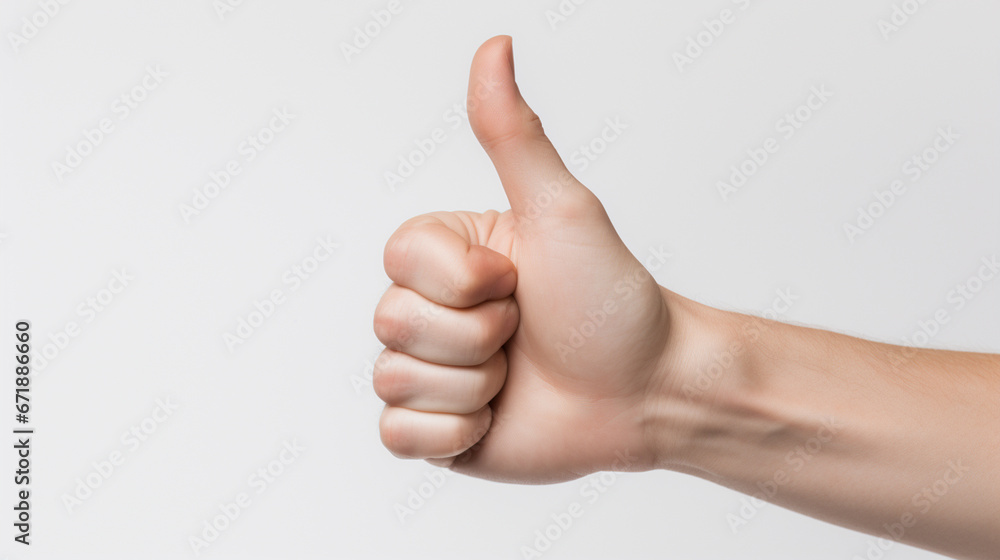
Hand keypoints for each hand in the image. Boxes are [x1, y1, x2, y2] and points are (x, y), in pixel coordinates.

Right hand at [373, 36, 684, 482]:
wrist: (647, 391)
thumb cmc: (611, 299)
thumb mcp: (561, 210)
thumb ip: (513, 136)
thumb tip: (494, 45)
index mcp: (446, 255)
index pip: (398, 261)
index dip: (464, 283)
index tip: (518, 282)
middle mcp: (431, 309)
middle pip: (392, 322)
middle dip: (477, 336)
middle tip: (525, 332)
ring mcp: (432, 370)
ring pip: (394, 379)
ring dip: (473, 385)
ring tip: (518, 375)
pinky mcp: (436, 430)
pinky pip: (398, 435)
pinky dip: (455, 432)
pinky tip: (498, 417)